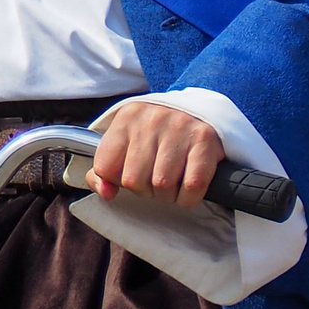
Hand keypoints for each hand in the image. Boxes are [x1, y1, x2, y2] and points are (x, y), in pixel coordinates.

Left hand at [86, 101, 224, 207]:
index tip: (129, 174)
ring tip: (172, 182)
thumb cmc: (158, 134)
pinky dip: (188, 197)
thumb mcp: (125, 141)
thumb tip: (106, 193)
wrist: (200, 111)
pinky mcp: (204, 140)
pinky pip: (192, 186)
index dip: (117, 180)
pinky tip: (187, 187)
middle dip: (144, 190)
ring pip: (162, 185)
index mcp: (126, 119)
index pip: (105, 167)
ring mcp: (179, 128)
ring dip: (168, 195)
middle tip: (154, 180)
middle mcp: (151, 120)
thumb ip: (104, 170)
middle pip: (134, 181)